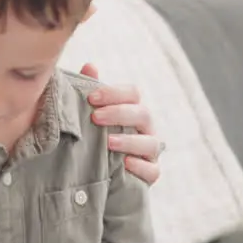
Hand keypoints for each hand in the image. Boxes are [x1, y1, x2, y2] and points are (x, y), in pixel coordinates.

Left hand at [80, 63, 161, 185]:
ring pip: (151, 143)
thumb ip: (91, 92)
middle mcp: (145, 128)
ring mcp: (150, 152)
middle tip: (95, 117)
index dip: (114, 93)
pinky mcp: (150, 174)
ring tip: (108, 142)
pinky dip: (140, 166)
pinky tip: (124, 164)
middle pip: (143, 114)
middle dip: (119, 113)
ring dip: (130, 141)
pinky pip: (152, 170)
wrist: (96, 177)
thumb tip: (90, 65)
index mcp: (132, 110)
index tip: (91, 98)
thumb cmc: (94, 139)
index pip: (132, 94)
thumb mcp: (90, 117)